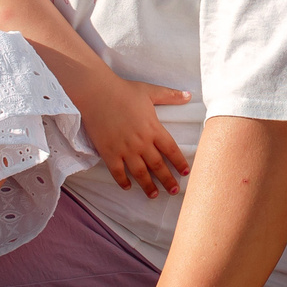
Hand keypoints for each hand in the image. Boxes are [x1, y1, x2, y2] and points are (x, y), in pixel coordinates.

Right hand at [79, 74, 192, 195]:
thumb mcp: (150, 91)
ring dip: (148, 186)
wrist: (97, 93)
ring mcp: (125, 149)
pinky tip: (128, 187)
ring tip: (154, 195)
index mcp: (153, 128)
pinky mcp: (108, 152)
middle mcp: (141, 142)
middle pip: (158, 166)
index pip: (171, 150)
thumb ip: (170, 96)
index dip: (179, 163)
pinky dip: (123, 181)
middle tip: (174, 191)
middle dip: (168, 180)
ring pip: (140, 173)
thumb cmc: (124, 91)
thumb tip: (189, 95)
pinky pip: (117, 172)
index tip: (185, 173)